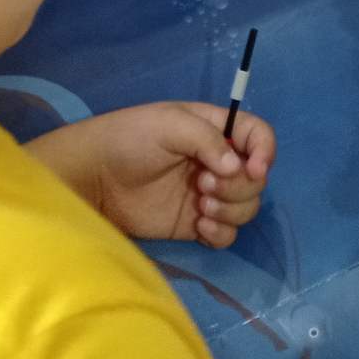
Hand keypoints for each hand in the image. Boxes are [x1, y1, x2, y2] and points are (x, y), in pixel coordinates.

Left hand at [27, 102, 274, 246]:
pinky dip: (220, 232)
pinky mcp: (194, 224)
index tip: (254, 169)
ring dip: (231, 210)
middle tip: (204, 185)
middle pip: (255, 178)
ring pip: (246, 207)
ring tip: (200, 205)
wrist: (93, 179)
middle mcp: (217, 162)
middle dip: (238, 186)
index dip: (264, 151)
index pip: (257, 136)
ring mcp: (207, 195)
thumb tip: (238, 168)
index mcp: (214, 130)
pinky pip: (227, 234)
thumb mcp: (168, 124)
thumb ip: (207, 140)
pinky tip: (198, 226)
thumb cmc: (129, 139)